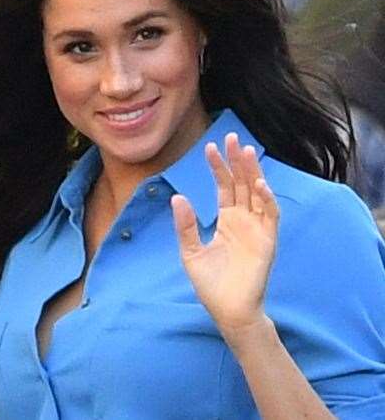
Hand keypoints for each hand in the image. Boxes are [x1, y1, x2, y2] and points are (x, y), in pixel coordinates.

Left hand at [171, 133, 278, 338]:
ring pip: (257, 194)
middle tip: (231, 136)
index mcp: (226, 221)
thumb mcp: (190, 251)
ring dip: (253, 173)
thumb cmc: (210, 285)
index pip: (224, 187)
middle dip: (236, 161)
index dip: (218, 167)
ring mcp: (257, 230)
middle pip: (242, 184)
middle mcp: (243, 221)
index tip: (209, 146)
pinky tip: (259, 184)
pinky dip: (267, 200)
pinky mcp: (267, 242)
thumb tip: (177, 197)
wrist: (227, 311)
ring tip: (245, 151)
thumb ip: (185, 225)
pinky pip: (270, 216)